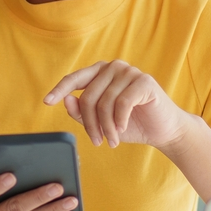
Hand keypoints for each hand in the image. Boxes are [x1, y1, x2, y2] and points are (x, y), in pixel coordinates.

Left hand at [43, 60, 192, 149]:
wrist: (163, 130)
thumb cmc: (131, 124)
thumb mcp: (101, 122)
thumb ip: (82, 112)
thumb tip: (65, 100)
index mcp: (100, 73)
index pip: (75, 78)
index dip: (60, 89)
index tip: (46, 102)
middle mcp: (113, 67)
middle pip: (88, 96)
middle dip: (90, 124)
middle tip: (97, 142)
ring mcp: (130, 72)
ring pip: (105, 102)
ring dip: (106, 127)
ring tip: (112, 141)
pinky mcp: (144, 81)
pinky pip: (122, 102)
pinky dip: (120, 120)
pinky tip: (123, 129)